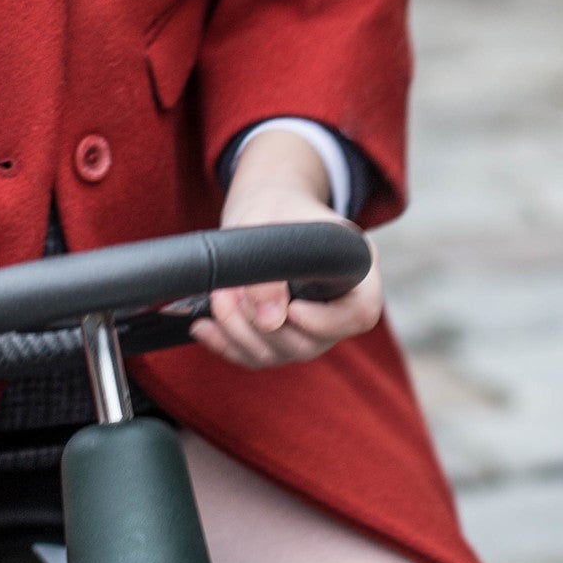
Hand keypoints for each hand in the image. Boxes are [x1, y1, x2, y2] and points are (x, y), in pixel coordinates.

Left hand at [191, 127, 381, 370]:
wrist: (265, 210)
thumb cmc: (278, 206)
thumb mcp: (272, 221)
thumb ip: (272, 263)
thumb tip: (270, 321)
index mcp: (357, 272)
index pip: (359, 314)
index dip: (327, 322)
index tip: (292, 310)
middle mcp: (338, 308)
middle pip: (311, 342)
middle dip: (262, 325)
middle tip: (227, 293)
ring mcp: (309, 329)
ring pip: (279, 354)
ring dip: (240, 334)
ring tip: (215, 298)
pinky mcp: (278, 339)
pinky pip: (255, 356)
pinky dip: (227, 345)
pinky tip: (203, 325)